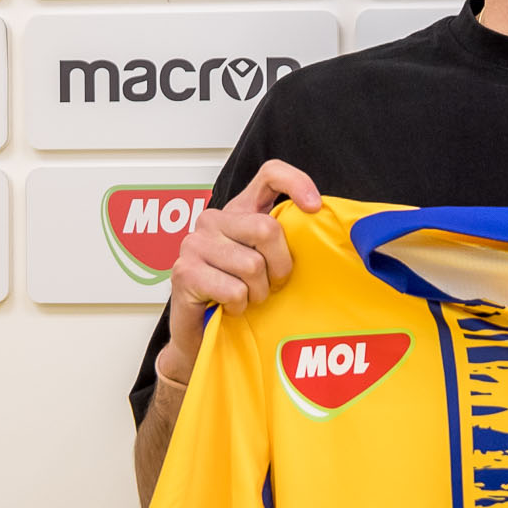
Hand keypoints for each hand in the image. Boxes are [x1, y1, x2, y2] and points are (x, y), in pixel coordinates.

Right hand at [156, 160, 321, 387]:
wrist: (200, 333)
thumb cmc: (238, 295)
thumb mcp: (268, 262)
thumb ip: (285, 241)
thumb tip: (323, 226)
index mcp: (238, 210)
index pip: (270, 174)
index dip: (297, 183)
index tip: (314, 208)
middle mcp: (213, 220)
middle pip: (267, 229)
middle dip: (279, 267)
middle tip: (271, 284)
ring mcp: (194, 244)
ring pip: (252, 266)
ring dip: (257, 293)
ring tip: (246, 297)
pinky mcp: (184, 272)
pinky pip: (234, 290)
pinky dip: (239, 306)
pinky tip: (229, 307)